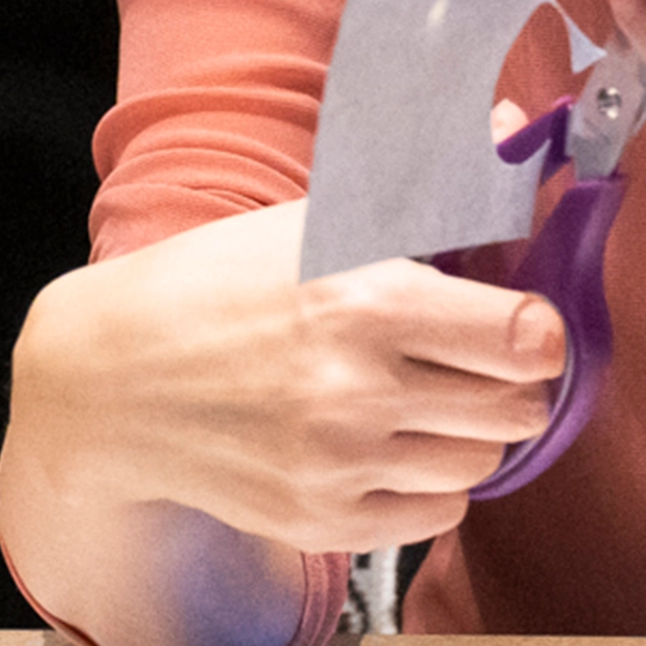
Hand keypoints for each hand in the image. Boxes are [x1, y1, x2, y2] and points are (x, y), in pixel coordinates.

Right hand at [14, 198, 563, 556]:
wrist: (110, 379)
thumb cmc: (217, 282)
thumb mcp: (313, 219)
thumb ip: (423, 188)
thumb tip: (516, 123)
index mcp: (367, 299)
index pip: (528, 339)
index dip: (534, 329)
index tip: (514, 323)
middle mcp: (360, 390)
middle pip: (519, 409)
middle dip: (508, 381)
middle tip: (470, 362)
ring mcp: (339, 465)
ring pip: (481, 465)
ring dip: (466, 433)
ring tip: (418, 401)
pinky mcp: (320, 521)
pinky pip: (436, 517)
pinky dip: (427, 483)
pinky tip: (385, 444)